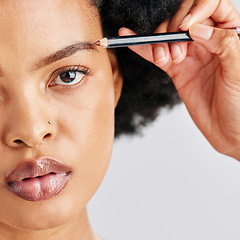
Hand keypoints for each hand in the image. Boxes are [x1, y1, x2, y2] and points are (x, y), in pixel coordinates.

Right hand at [119, 0, 239, 159]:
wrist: (227, 129)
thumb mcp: (239, 72)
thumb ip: (223, 44)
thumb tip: (198, 29)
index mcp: (230, 34)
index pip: (213, 5)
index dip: (198, 10)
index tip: (187, 27)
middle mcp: (208, 41)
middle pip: (184, 19)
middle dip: (174, 31)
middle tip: (178, 53)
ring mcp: (190, 55)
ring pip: (167, 36)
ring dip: (159, 43)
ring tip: (165, 60)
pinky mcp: (176, 70)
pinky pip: (157, 55)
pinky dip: (142, 47)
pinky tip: (130, 38)